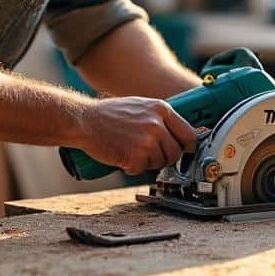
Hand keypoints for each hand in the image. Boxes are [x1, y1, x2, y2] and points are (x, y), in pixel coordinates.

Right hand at [79, 96, 197, 175]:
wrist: (85, 121)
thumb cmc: (108, 114)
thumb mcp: (140, 106)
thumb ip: (160, 118)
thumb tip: (178, 134)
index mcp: (161, 109)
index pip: (189, 134)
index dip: (187, 146)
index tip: (184, 151)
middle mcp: (157, 125)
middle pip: (176, 152)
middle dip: (165, 157)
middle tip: (150, 154)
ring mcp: (147, 141)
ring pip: (160, 162)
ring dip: (148, 163)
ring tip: (132, 152)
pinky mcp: (136, 156)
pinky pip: (143, 169)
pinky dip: (133, 168)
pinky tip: (124, 157)